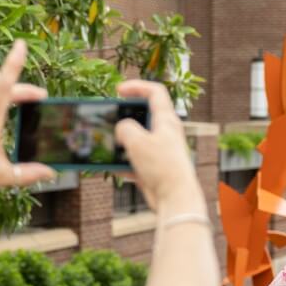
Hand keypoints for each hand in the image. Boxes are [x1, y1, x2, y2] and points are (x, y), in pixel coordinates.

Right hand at [113, 80, 203, 213]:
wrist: (175, 199)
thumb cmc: (162, 167)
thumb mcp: (137, 142)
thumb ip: (124, 128)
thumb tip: (121, 129)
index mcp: (166, 120)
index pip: (155, 92)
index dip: (137, 86)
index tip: (118, 90)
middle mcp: (166, 133)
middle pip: (145, 115)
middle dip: (126, 116)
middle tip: (111, 119)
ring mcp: (161, 151)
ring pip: (138, 139)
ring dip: (123, 142)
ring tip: (109, 146)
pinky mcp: (156, 169)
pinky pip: (137, 161)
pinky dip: (125, 163)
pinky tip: (114, 168)